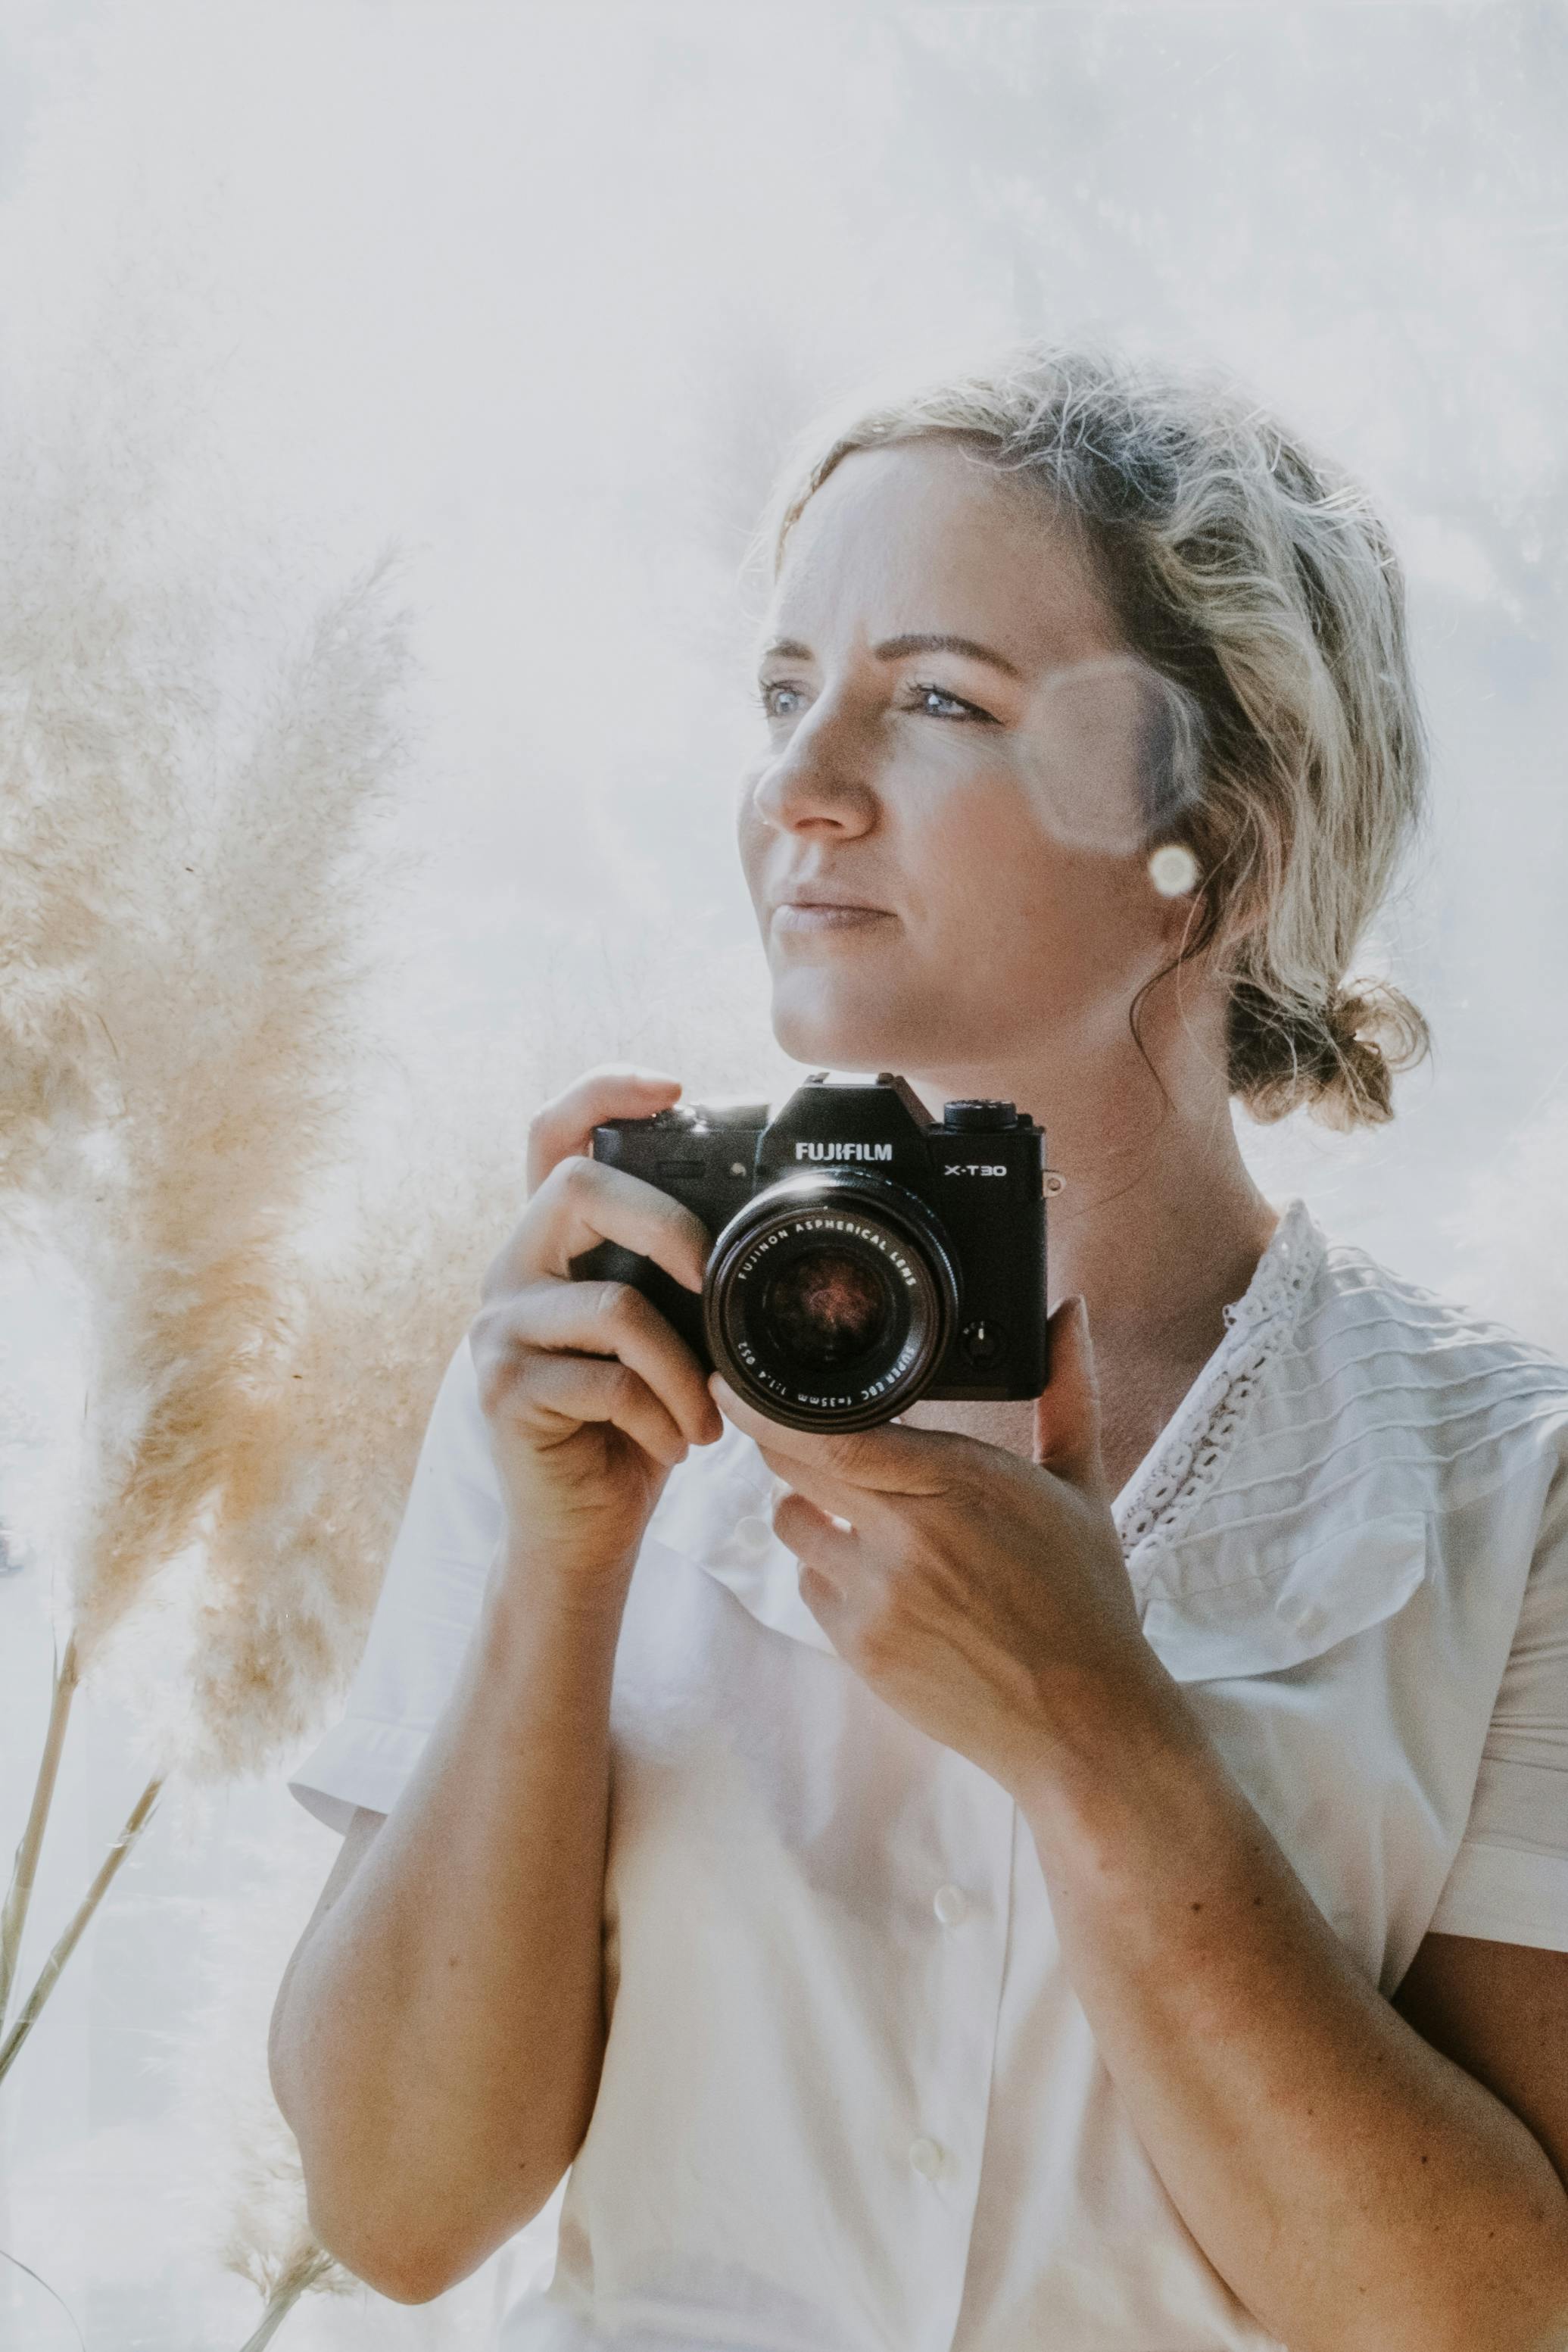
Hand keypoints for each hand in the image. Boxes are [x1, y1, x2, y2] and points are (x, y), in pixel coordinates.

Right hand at [470, 1064, 725, 1611]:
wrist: (583, 1534)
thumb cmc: (632, 1430)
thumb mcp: (664, 1336)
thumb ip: (675, 1277)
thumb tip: (753, 1228)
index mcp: (552, 1246)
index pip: (552, 1135)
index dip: (602, 1093)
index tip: (671, 1087)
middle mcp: (511, 1273)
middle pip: (576, 1188)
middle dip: (667, 1224)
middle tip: (713, 1281)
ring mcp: (498, 1331)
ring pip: (614, 1306)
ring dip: (685, 1371)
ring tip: (704, 1421)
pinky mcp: (503, 1390)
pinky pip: (609, 1381)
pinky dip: (664, 1417)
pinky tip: (673, 1447)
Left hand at [708, 1296, 1166, 1798]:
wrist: (1083, 1722)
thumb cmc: (1086, 1600)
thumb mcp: (1082, 1489)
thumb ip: (1066, 1393)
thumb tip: (1068, 1312)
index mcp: (962, 1480)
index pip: (837, 1433)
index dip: (775, 1406)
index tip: (740, 1379)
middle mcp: (911, 1533)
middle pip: (796, 1467)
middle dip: (779, 1441)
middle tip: (778, 1427)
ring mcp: (879, 1595)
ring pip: (793, 1525)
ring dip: (808, 1511)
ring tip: (853, 1517)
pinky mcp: (862, 1649)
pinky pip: (810, 1588)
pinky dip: (829, 1574)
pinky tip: (876, 1580)